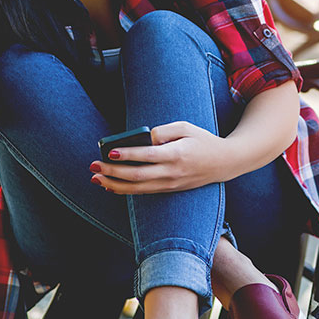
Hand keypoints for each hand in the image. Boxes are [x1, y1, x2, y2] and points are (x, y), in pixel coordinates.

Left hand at [89, 121, 230, 194]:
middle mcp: (172, 172)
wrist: (224, 162)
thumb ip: (162, 131)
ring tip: (96, 178)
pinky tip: (111, 186)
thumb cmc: (202, 140)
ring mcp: (171, 184)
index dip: (128, 155)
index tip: (110, 151)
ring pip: (138, 188)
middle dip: (113, 172)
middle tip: (93, 166)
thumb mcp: (185, 127)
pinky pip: (144, 192)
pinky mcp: (169, 189)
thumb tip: (141, 140)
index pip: (148, 156)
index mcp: (177, 154)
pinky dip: (126, 190)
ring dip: (114, 184)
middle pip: (138, 176)